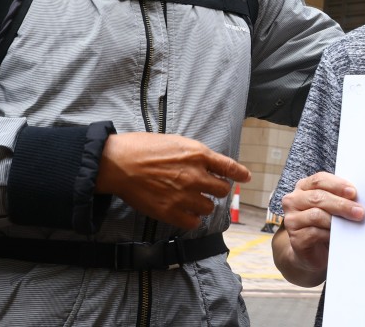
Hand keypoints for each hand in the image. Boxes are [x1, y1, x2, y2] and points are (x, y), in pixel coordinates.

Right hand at [95, 132, 250, 229]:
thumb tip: (207, 163)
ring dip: (203, 204)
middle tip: (208, 189)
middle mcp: (195, 175)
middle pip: (222, 190)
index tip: (245, 178)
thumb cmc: (142, 147)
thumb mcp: (175, 141)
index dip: (239, 174)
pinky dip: (191, 219)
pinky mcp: (170, 212)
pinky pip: (193, 222)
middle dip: (217, 189)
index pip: (229, 167)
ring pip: (209, 208)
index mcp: (198, 155)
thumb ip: (194, 154)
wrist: (119, 163)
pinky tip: (184, 212)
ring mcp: (184, 195)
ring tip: (191, 199)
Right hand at [273, 171, 364, 285]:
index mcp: (303, 187)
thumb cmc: (325, 224)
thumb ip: (339, 198)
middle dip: (341, 204)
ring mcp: (291, 220)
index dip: (337, 185)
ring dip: (337, 220)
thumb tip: (357, 198)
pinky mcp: (295, 238)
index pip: (319, 180)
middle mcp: (293, 201)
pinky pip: (314, 233)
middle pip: (318, 197)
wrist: (313, 252)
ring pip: (316, 215)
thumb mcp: (331, 207)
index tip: (353, 192)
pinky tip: (338, 236)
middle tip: (359, 211)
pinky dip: (329, 234)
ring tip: (352, 223)